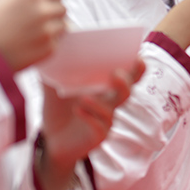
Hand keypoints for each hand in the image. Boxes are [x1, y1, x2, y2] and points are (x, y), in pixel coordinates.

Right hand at [0, 0, 66, 70]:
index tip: (46, 0)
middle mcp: (43, 11)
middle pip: (62, 8)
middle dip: (52, 12)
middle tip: (36, 19)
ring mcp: (48, 31)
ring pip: (62, 25)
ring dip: (52, 28)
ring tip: (32, 32)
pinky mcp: (50, 47)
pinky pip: (56, 41)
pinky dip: (47, 43)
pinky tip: (30, 43)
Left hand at [38, 61, 142, 189]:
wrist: (51, 139)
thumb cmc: (59, 110)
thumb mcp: (53, 88)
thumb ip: (54, 71)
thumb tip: (51, 50)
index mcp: (103, 88)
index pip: (126, 76)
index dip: (136, 68)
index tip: (137, 57)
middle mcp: (109, 103)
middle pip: (127, 91)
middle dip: (128, 81)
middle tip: (116, 74)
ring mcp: (105, 120)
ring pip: (111, 110)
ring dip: (99, 103)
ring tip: (83, 97)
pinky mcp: (97, 136)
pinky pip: (99, 126)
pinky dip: (89, 117)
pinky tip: (78, 110)